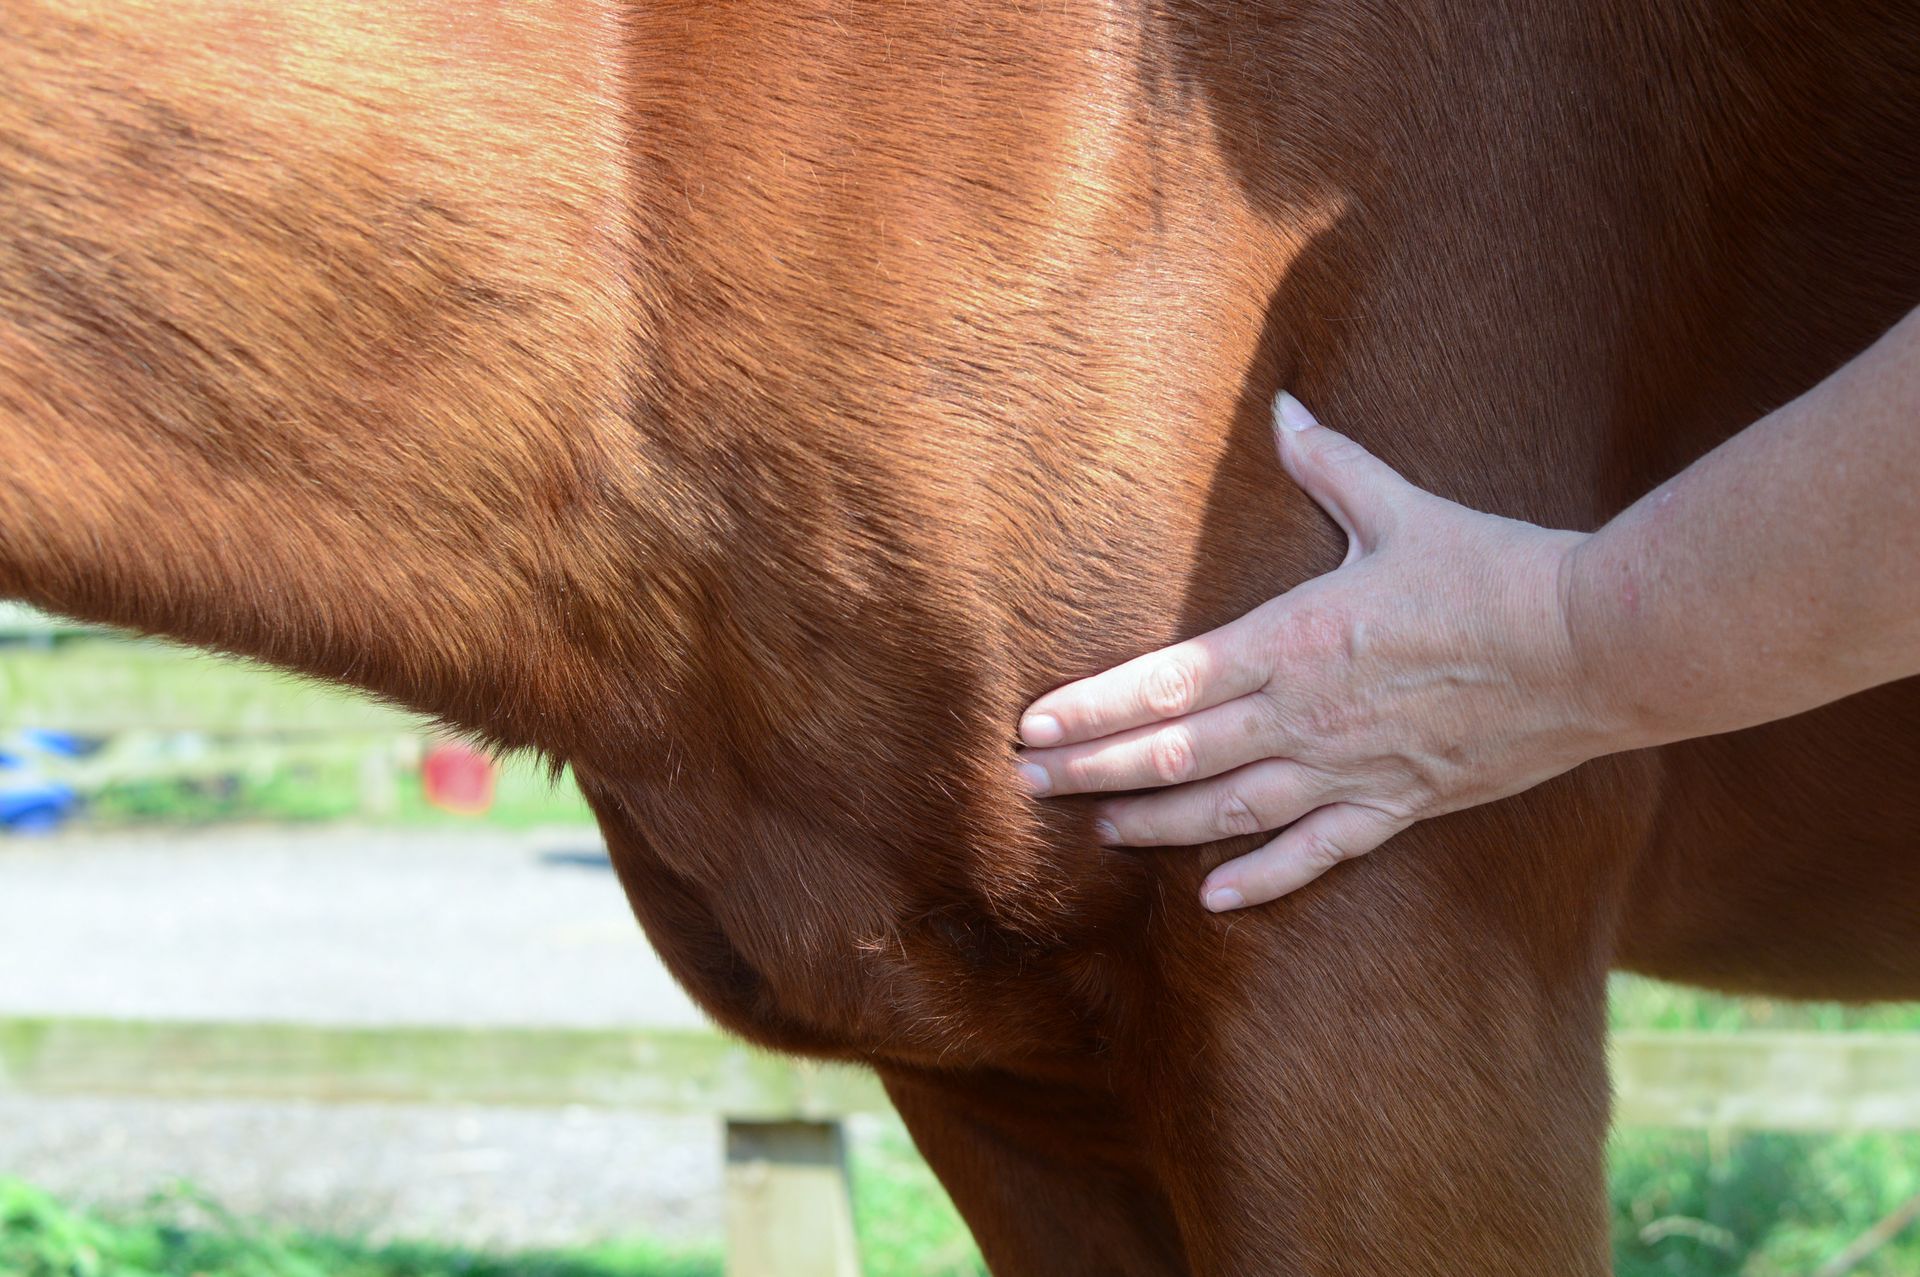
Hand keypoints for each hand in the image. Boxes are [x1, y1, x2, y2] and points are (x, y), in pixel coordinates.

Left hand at [1016, 392, 1627, 910]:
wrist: (1599, 645)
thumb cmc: (1496, 570)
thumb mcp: (1402, 510)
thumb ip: (1330, 467)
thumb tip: (1285, 411)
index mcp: (1295, 639)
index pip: (1168, 682)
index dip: (1094, 708)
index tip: (1032, 727)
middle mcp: (1307, 715)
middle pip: (1178, 755)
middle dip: (1096, 770)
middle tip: (1027, 784)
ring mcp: (1351, 769)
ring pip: (1230, 811)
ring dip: (1156, 824)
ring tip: (1097, 831)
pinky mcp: (1401, 805)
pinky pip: (1317, 854)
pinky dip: (1262, 879)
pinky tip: (1211, 898)